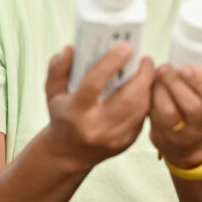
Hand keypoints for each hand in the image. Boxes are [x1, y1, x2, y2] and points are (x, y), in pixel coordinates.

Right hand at [43, 44, 154, 172]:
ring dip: (148, 86)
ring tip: (147, 70)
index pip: (94, 84)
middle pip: (127, 99)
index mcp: (74, 113)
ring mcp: (114, 138)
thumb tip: (71, 49)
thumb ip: (58, 69)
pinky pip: (143, 117)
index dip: (111, 64)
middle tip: (145, 59)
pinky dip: (147, 99)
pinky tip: (146, 87)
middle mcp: (95, 127)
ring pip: (140, 109)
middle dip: (142, 76)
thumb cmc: (62, 115)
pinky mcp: (127, 142)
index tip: (126, 47)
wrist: (69, 153)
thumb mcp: (52, 92)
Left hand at [149, 45, 201, 167]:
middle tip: (165, 67)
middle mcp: (201, 126)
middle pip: (191, 108)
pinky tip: (146, 86)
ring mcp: (180, 135)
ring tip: (155, 74)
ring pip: (169, 115)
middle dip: (176, 85)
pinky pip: (152, 119)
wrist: (191, 149)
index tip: (187, 67)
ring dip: (160, 91)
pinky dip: (149, 100)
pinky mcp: (160, 137)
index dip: (201, 84)